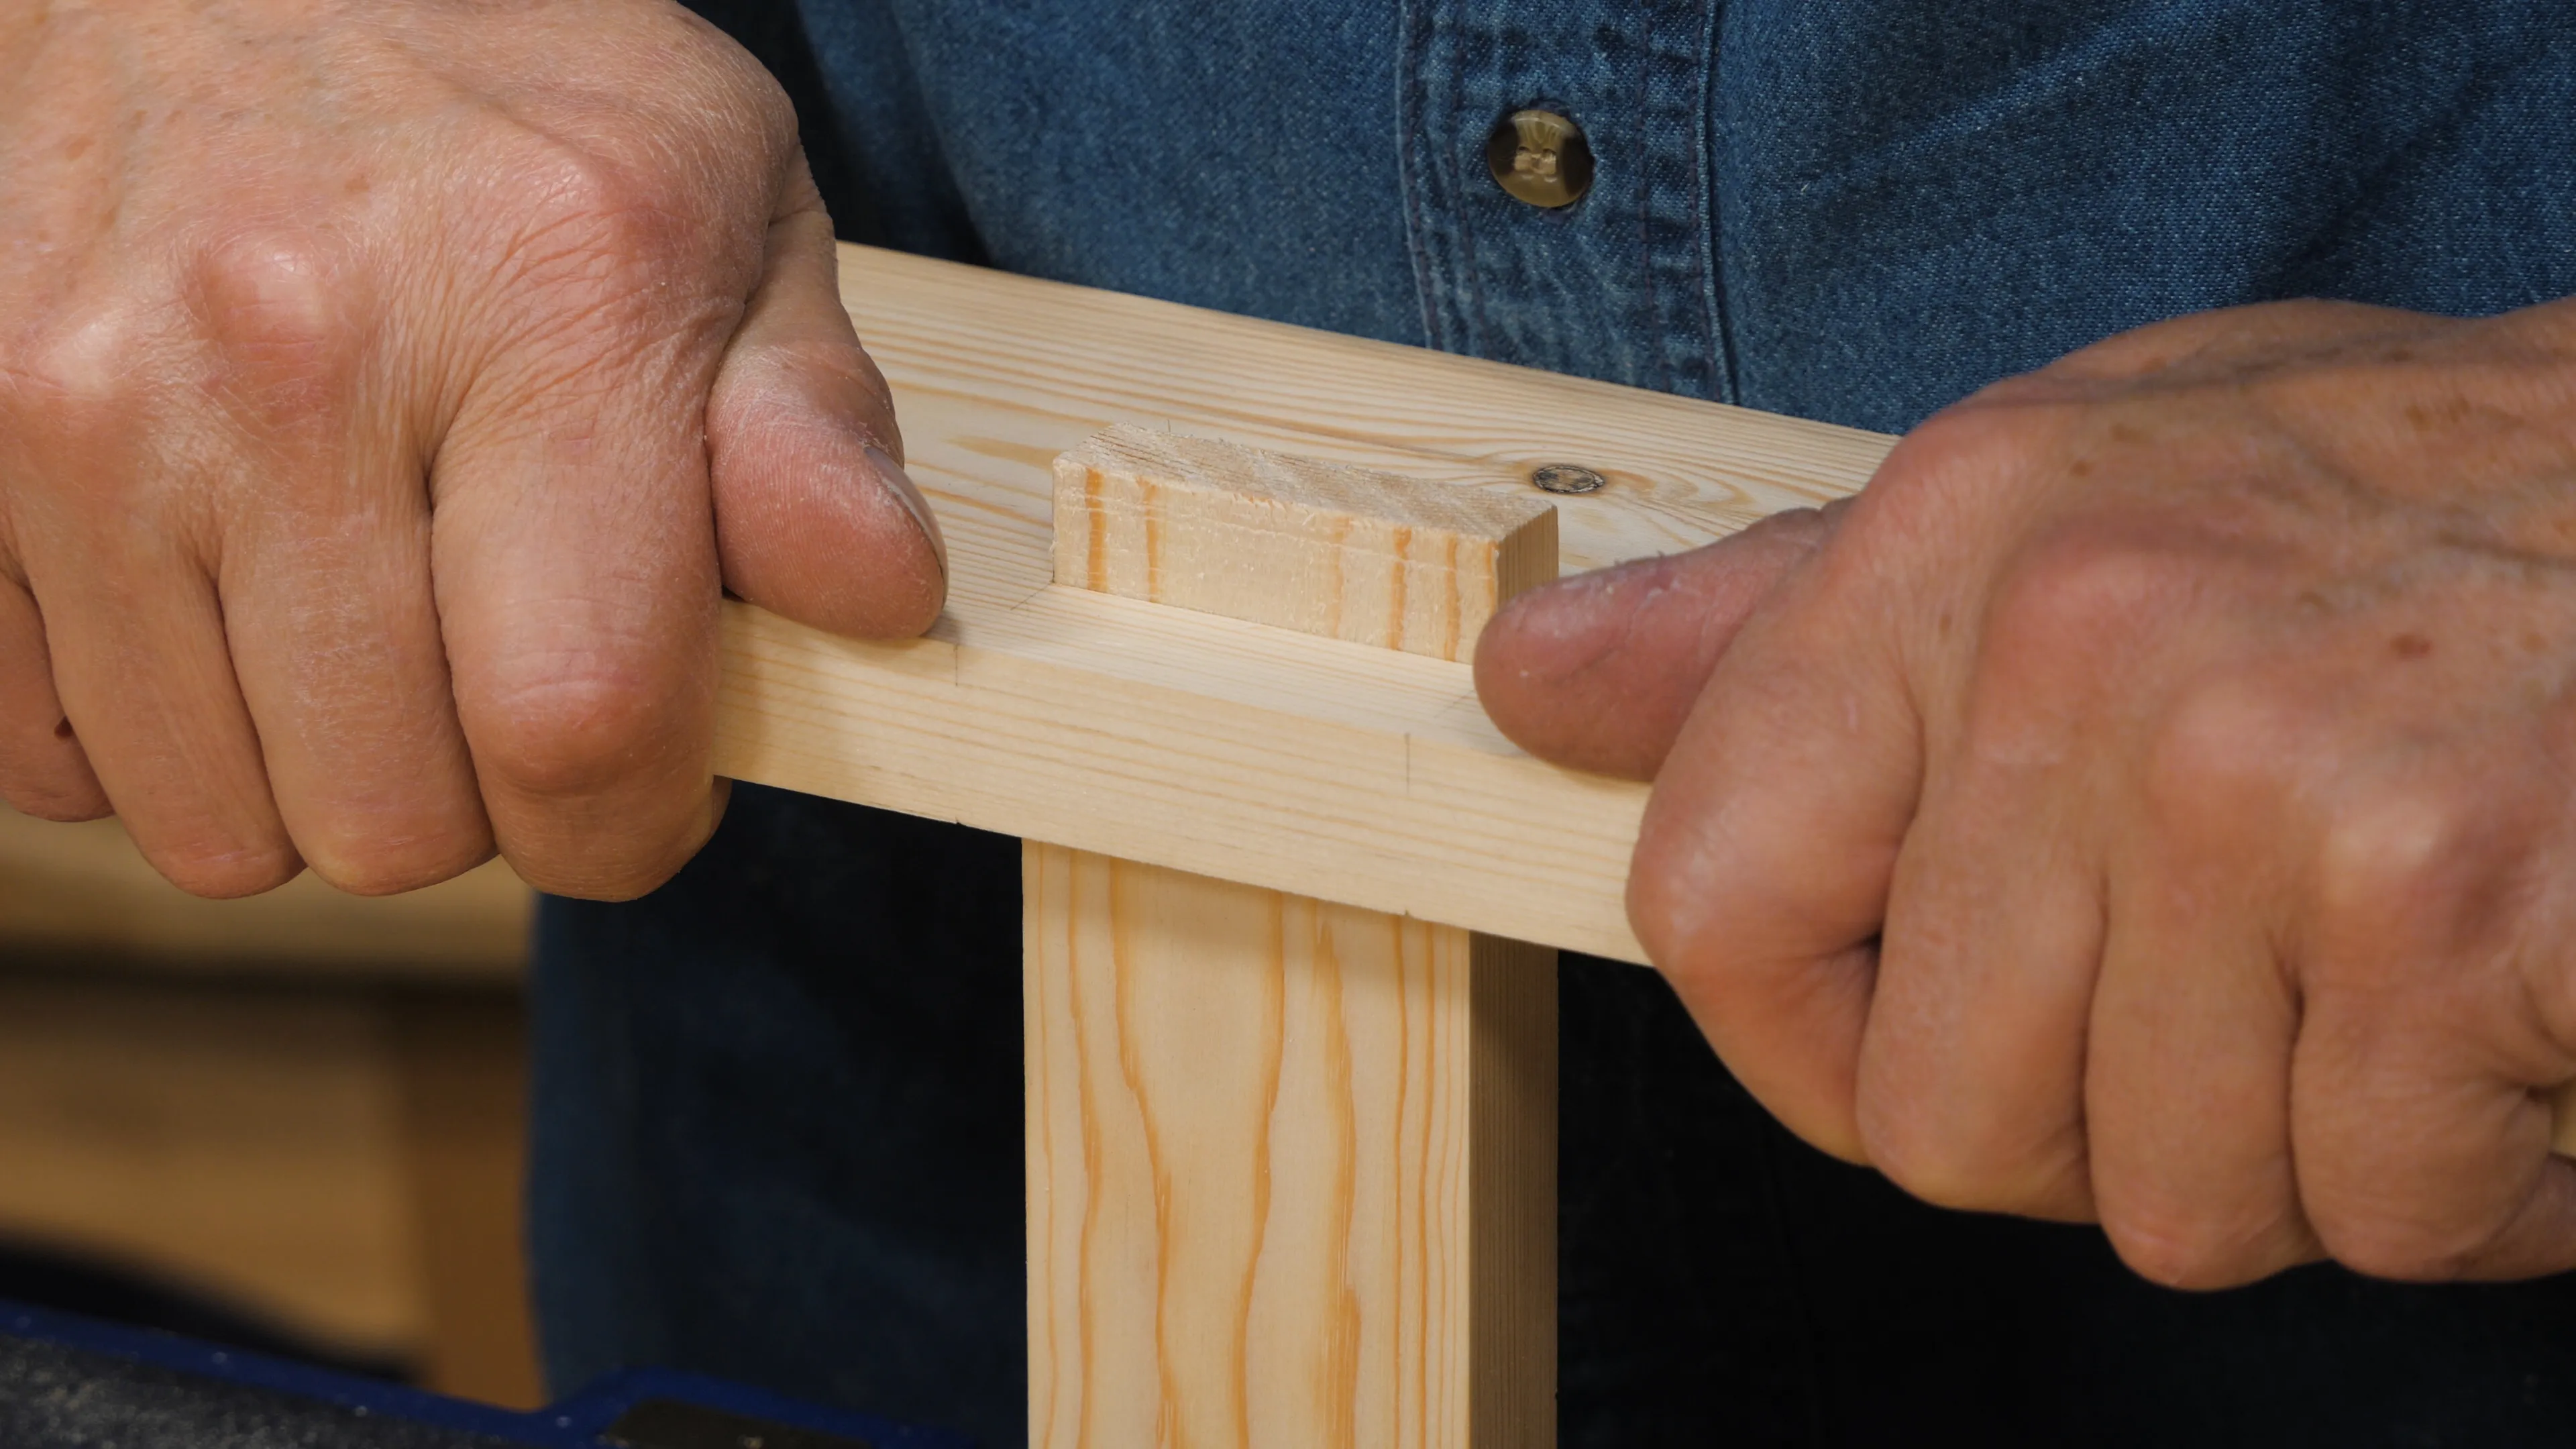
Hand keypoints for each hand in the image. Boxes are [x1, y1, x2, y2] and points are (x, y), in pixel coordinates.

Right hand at [0, 0, 942, 897]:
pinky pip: (58, 763)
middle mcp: (292, 357)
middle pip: (396, 820)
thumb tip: (879, 602)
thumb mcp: (726, 206)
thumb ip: (809, 422)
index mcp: (543, 301)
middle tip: (503, 679)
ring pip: (223, 827)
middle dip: (484, 807)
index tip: (648, 783)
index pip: (580, 721)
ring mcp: (86, 411)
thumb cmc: (505, 105)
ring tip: (373, 632)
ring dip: (320, 781)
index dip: (632, 822)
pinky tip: (234, 609)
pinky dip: (162, 737)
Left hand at [1478, 296, 2575, 1285]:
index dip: (1807, 1043)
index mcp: (1957, 537)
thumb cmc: (2435, 515)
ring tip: (2406, 970)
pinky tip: (2520, 1006)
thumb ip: (1799, 621)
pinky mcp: (2448, 900)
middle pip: (1943, 1116)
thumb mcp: (2090, 492)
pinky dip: (2479, 1168)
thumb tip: (1537, 682)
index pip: (1710, 899)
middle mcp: (2080, 637)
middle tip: (2253, 986)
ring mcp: (2262, 770)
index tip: (1906, 1039)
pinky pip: (2382, 1205)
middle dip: (2104, 1117)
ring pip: (2172, 1196)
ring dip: (2308, 1143)